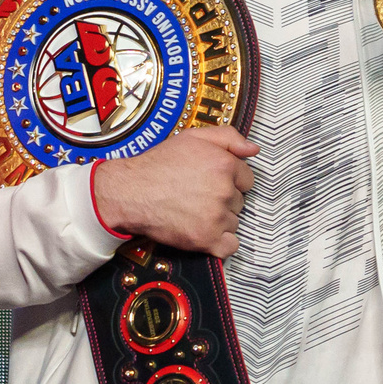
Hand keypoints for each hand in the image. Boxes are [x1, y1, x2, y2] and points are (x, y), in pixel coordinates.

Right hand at [90, 125, 257, 256]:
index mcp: (225, 165)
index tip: (212, 182)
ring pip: (234, 222)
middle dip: (223, 199)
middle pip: (239, 201)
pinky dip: (221, 243)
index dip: (230, 180)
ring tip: (195, 211)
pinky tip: (206, 231)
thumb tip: (253, 150)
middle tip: (199, 195)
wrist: (129, 192)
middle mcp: (224, 191)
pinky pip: (230, 246)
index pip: (247, 179)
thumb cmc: (157, 165)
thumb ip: (228, 137)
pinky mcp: (206, 239)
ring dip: (220, 220)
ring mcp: (216, 217)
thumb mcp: (193, 137)